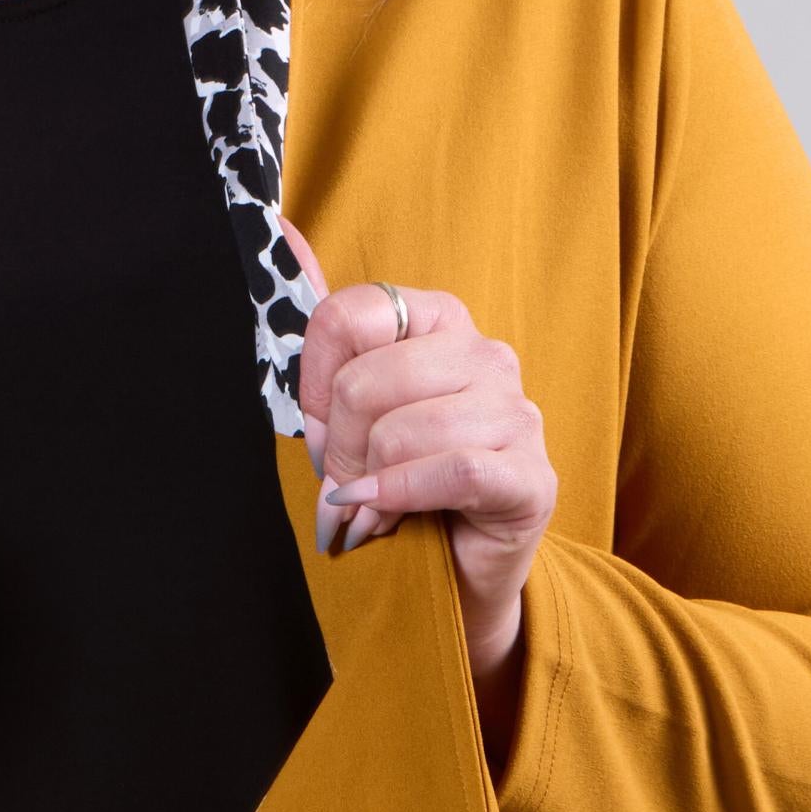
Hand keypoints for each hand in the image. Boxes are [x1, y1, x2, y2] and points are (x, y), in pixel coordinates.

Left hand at [285, 228, 556, 745]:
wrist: (449, 575)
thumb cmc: (396, 483)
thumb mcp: (349, 407)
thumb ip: (323, 327)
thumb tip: (279, 236)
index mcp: (437, 321)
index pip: (344, 318)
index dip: (314, 386)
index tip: (319, 429)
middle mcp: (485, 354)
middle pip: (368, 381)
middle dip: (340, 447)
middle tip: (345, 482)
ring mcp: (517, 413)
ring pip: (405, 429)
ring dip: (370, 484)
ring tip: (371, 509)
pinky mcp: (531, 476)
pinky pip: (452, 469)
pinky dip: (402, 497)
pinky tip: (383, 517)